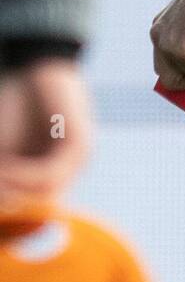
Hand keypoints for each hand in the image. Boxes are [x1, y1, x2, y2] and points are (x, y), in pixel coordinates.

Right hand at [0, 58, 91, 207]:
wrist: (36, 64)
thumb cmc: (15, 104)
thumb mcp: (3, 150)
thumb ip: (5, 179)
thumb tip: (5, 206)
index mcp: (52, 173)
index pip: (35, 211)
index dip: (12, 218)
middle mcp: (70, 170)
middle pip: (39, 207)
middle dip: (9, 203)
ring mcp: (79, 158)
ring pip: (44, 194)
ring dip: (13, 189)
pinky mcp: (80, 143)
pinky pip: (51, 174)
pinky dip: (24, 176)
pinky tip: (6, 167)